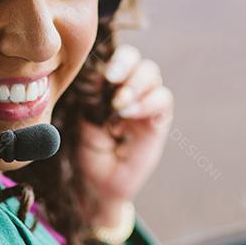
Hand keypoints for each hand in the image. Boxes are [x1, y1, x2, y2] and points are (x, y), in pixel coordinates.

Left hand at [75, 44, 173, 226]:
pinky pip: (163, 100)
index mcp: (108, 84)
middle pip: (138, 60)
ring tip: (119, 105)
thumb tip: (94, 73)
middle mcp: (129, 89)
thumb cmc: (86, 151)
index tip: (101, 73)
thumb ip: (91, 96)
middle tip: (112, 80)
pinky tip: (130, 113)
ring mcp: (145, 104)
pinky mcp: (158, 121)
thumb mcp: (82, 120)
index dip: (112, 59)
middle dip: (126, 65)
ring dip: (136, 85)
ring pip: (152, 75)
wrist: (96, 185)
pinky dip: (148, 102)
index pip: (116, 59)